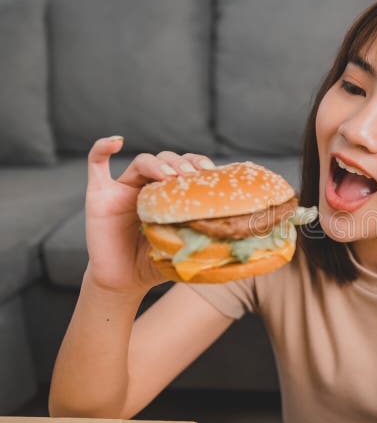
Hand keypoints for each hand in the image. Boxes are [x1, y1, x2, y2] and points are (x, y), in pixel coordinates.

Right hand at [84, 136, 215, 294]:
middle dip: (180, 164)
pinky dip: (102, 147)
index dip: (198, 164)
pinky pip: (96, 164)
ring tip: (169, 175)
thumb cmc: (155, 263)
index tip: (211, 171)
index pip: (186, 168)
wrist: (123, 281)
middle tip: (191, 175)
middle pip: (166, 160)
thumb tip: (235, 240)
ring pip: (141, 161)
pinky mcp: (99, 195)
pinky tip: (116, 141)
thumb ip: (200, 237)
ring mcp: (122, 188)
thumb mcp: (182, 247)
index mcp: (170, 195)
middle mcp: (147, 186)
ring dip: (157, 163)